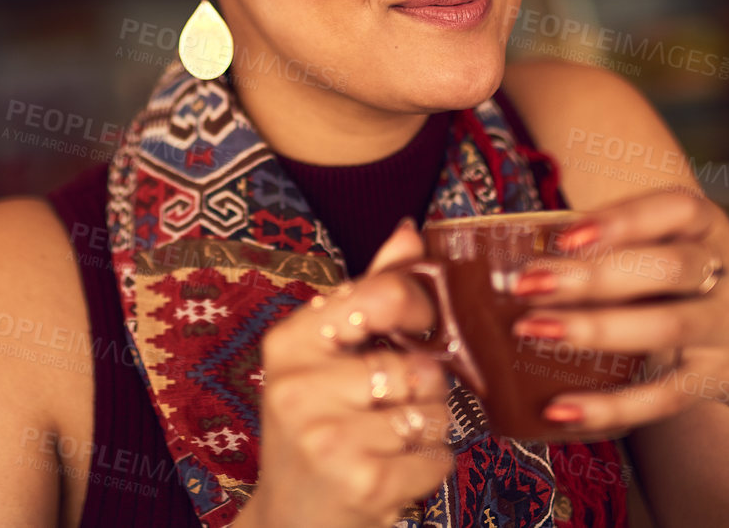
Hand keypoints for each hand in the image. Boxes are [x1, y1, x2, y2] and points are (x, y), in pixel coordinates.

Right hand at [244, 218, 456, 527]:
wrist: (290, 521)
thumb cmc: (317, 427)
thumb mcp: (325, 358)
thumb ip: (369, 292)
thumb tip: (409, 230)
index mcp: (290, 343)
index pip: (381, 296)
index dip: (419, 307)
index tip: (421, 324)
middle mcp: (300, 386)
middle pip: (419, 365)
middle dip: (423, 390)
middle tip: (388, 408)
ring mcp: (329, 437)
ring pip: (435, 412)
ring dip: (427, 431)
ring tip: (387, 442)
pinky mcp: (363, 482)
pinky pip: (438, 458)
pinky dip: (428, 468)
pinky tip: (392, 473)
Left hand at [506, 188, 728, 454]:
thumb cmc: (713, 290)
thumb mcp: (694, 253)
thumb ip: (634, 246)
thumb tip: (532, 251)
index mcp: (715, 231)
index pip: (678, 209)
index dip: (623, 218)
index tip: (566, 234)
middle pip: (667, 270)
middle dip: (593, 276)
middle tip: (526, 284)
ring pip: (665, 328)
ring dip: (594, 329)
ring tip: (531, 330)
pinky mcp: (722, 381)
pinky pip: (664, 394)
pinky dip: (610, 405)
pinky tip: (560, 408)